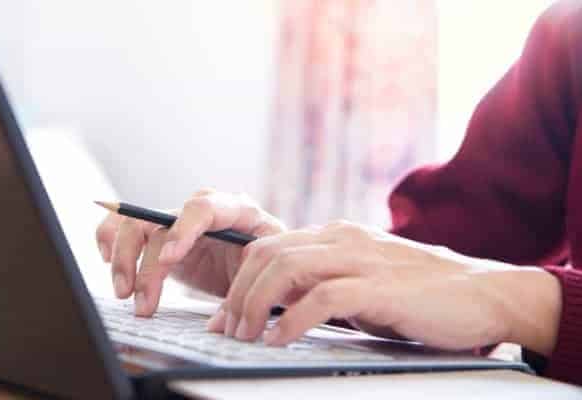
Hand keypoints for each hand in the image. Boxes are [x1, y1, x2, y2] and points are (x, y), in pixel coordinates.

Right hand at [95, 189, 284, 315]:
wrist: (264, 267)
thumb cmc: (270, 266)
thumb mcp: (268, 275)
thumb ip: (246, 290)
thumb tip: (219, 322)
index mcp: (238, 211)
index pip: (204, 208)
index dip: (183, 230)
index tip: (170, 260)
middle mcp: (204, 210)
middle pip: (160, 219)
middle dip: (145, 262)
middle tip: (140, 300)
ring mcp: (180, 221)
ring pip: (137, 223)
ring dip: (124, 258)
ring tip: (124, 294)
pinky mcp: (163, 236)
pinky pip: (127, 226)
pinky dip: (111, 239)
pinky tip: (108, 261)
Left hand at [208, 221, 561, 355]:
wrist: (484, 293)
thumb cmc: (421, 293)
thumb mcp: (362, 281)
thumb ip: (323, 284)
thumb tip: (279, 308)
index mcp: (335, 236)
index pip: (269, 247)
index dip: (238, 280)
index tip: (224, 314)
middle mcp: (342, 239)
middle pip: (267, 254)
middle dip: (237, 292)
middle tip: (226, 329)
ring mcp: (361, 259)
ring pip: (286, 269)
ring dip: (255, 304)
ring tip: (245, 336)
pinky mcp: (380, 287)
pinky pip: (322, 298)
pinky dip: (292, 319)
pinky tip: (279, 339)